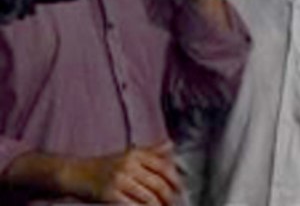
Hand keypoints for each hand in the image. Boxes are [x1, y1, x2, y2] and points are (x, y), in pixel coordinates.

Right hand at [61, 142, 180, 205]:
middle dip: (170, 197)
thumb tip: (171, 144)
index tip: (181, 189)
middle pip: (159, 183)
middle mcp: (129, 165)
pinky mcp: (109, 194)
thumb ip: (150, 151)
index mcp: (135, 154)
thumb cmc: (103, 166)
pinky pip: (133, 205)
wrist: (73, 173)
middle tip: (174, 204)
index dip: (176, 179)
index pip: (164, 166)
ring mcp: (119, 180)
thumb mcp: (126, 154)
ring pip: (148, 197)